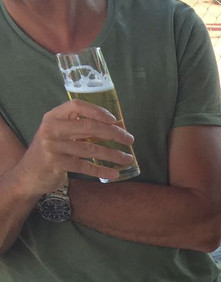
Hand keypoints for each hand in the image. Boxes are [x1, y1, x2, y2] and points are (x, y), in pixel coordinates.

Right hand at [14, 100, 134, 196]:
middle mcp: (51, 129)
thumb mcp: (61, 135)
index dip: (97, 111)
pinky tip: (115, 173)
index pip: (76, 106)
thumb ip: (81, 129)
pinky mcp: (56, 164)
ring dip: (113, 154)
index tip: (115, 119)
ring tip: (128, 158)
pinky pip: (85, 166)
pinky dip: (102, 170)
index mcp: (53, 117)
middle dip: (113, 133)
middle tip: (129, 139)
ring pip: (90, 148)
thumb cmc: (52, 152)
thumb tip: (116, 127)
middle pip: (88, 127)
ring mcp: (53, 146)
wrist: (29, 175)